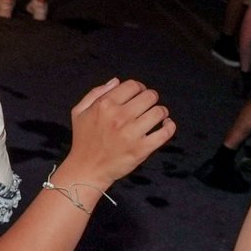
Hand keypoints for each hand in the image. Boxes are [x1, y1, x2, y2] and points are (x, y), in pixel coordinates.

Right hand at [60, 78, 175, 186]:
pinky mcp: (142, 149)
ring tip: (158, 116)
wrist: (87, 169)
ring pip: (159, 112)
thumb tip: (116, 81)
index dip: (139, 88)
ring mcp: (132, 133)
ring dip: (161, 112)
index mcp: (105, 105)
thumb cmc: (83, 140)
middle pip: (149, 96)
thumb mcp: (80, 111)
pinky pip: (165, 133)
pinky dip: (170, 126)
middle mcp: (119, 117)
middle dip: (151, 98)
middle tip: (148, 105)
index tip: (139, 94)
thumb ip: (96, 93)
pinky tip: (167, 125)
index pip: (133, 86)